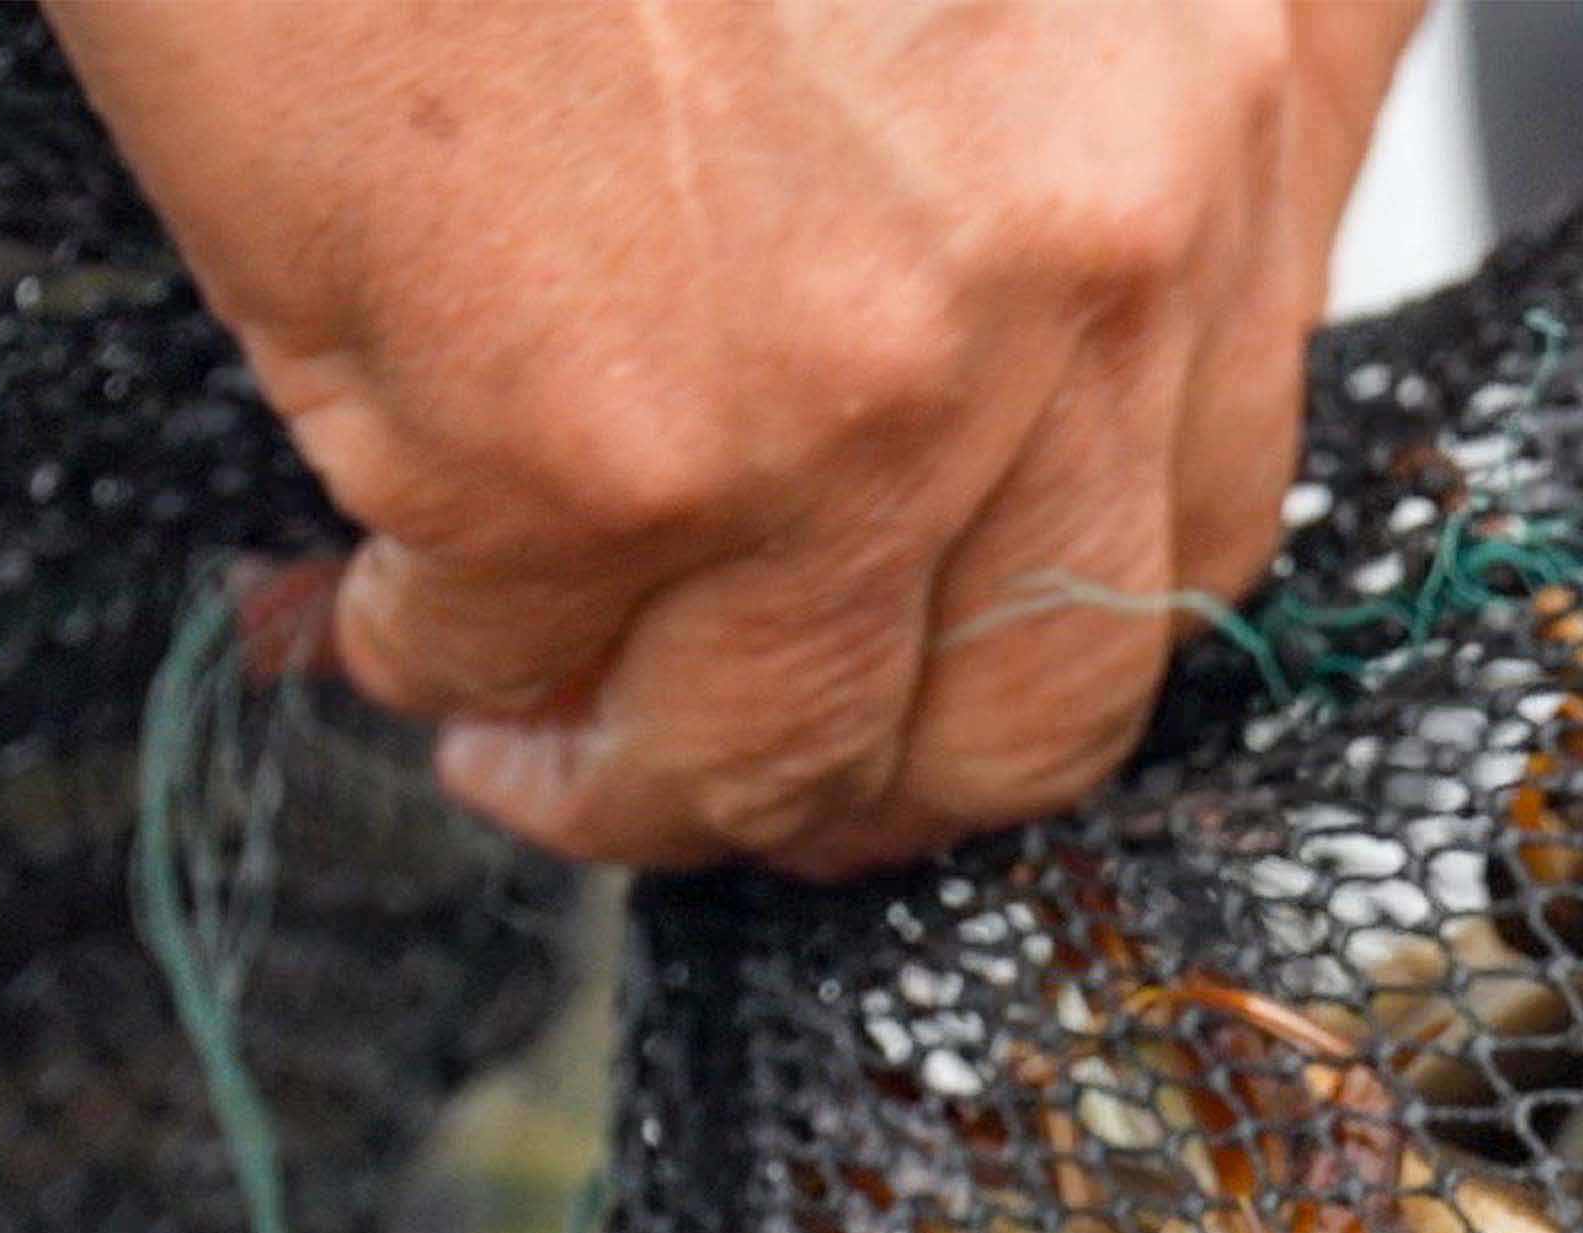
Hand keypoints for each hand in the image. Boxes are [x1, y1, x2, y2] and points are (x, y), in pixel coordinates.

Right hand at [46, 0, 1426, 871]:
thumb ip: (1067, 127)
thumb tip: (998, 379)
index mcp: (1207, 105)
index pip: (1192, 513)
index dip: (1023, 631)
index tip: (905, 663)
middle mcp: (1090, 263)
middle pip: (1032, 700)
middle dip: (858, 775)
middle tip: (715, 752)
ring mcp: (860, 387)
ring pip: (789, 745)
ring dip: (642, 778)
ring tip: (520, 730)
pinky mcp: (602, 449)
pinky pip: (522, 655)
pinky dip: (438, 661)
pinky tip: (374, 605)